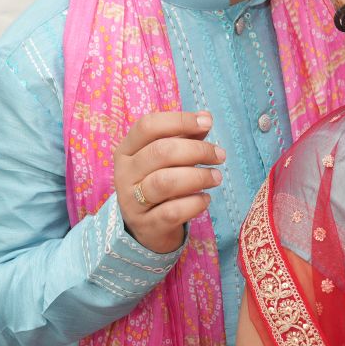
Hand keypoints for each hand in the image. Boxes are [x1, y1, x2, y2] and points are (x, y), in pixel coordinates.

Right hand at [113, 111, 224, 253]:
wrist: (146, 229)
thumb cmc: (158, 182)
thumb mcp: (166, 158)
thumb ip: (184, 136)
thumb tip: (206, 117)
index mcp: (127, 150)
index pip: (147, 126)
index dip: (179, 120)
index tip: (207, 123)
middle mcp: (125, 174)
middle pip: (160, 152)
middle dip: (197, 150)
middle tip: (220, 155)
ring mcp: (132, 202)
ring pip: (165, 182)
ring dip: (198, 176)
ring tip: (216, 177)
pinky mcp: (147, 226)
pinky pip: (173, 211)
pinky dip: (195, 203)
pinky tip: (206, 199)